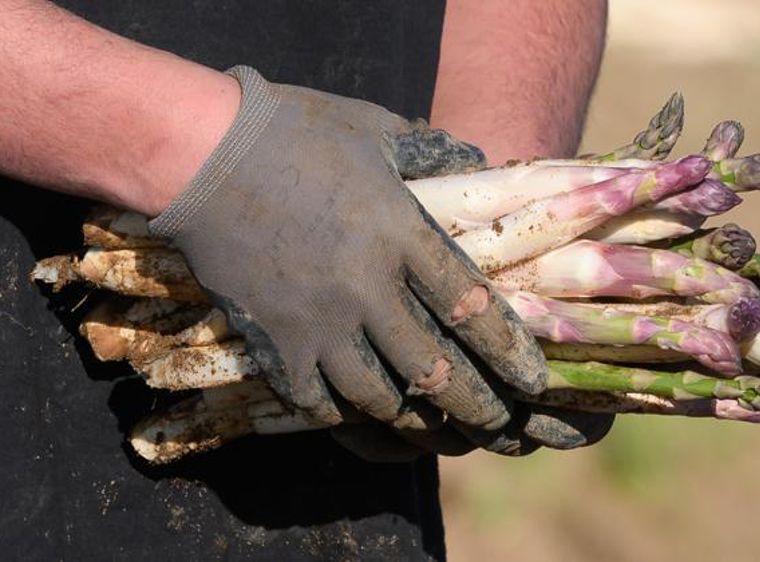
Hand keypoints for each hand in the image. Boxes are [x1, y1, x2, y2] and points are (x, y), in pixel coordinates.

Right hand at [150, 66, 547, 435]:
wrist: (199, 151)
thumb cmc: (292, 131)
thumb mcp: (375, 127)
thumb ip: (432, 151)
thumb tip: (476, 159)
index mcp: (400, 232)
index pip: (471, 306)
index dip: (509, 351)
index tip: (532, 380)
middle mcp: (365, 286)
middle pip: (433, 368)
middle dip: (473, 406)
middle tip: (495, 425)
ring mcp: (316, 319)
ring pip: (378, 396)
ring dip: (411, 418)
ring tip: (433, 426)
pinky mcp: (272, 338)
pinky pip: (316, 400)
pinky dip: (343, 414)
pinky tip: (358, 412)